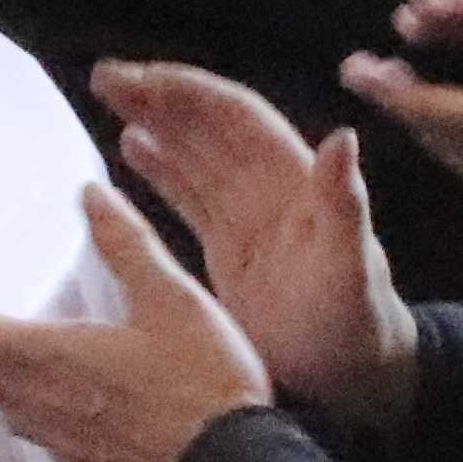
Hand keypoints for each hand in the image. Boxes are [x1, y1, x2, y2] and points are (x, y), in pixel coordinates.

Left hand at [0, 183, 277, 461]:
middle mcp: (50, 406)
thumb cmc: (206, 381)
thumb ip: (127, 245)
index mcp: (58, 357)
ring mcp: (70, 448)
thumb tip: (90, 194)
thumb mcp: (173, 298)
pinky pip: (44, 442)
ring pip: (10, 411)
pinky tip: (56, 412)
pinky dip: (31, 417)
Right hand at [90, 63, 415, 429]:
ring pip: (196, 155)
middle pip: (210, 128)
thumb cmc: (356, 328)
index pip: (240, 120)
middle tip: (106, 77)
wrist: (353, 384)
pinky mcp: (230, 251)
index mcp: (299, 185)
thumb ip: (343, 204)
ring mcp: (249, 219)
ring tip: (110, 97)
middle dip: (162, 98)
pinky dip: (161, 169)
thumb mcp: (351, 269)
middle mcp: (272, 190)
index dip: (194, 94)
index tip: (144, 77)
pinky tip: (129, 146)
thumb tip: (343, 136)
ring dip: (157, 123)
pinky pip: (190, 197)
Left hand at [344, 0, 462, 215]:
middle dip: (397, 95)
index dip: (389, 88)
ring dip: (419, 112)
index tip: (353, 70)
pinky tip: (435, 119)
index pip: (430, 106)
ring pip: (443, 140)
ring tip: (392, 89)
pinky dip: (445, 130)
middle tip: (365, 74)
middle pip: (428, 123)